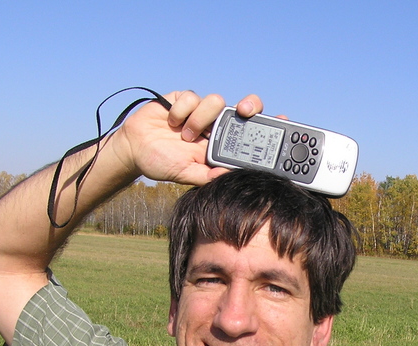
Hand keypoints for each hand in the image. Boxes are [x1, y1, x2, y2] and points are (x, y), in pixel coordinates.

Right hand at [109, 90, 263, 185]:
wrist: (134, 149)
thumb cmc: (163, 163)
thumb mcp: (187, 174)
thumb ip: (207, 175)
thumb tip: (230, 177)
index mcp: (224, 144)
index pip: (251, 132)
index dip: (268, 125)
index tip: (283, 120)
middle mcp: (217, 125)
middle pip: (244, 107)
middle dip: (250, 105)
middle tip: (244, 112)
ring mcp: (201, 112)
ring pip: (217, 102)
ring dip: (201, 119)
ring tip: (186, 135)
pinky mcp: (184, 100)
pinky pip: (192, 97)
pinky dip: (181, 111)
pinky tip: (172, 123)